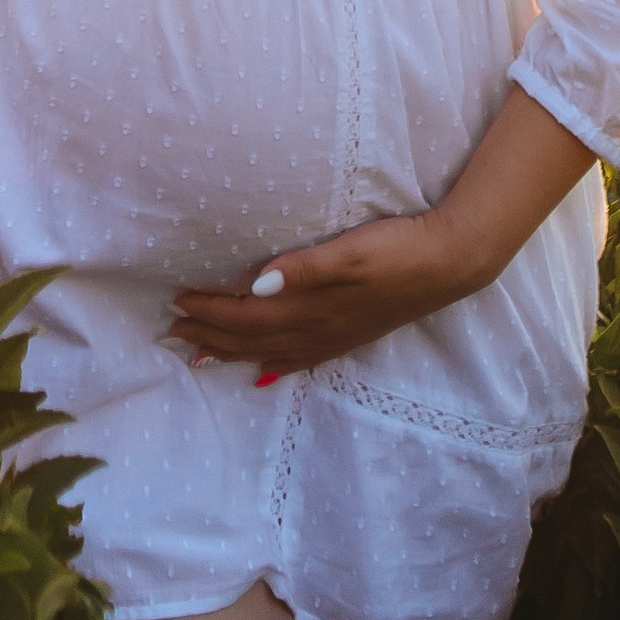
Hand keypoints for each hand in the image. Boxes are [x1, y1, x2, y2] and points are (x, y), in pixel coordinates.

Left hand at [169, 211, 480, 374]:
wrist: (447, 264)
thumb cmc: (394, 248)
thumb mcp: (347, 251)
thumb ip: (302, 269)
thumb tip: (254, 287)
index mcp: (311, 307)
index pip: (246, 316)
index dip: (210, 311)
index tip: (177, 299)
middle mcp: (317, 330)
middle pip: (251, 339)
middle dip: (210, 334)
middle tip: (173, 327)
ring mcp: (333, 338)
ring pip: (270, 353)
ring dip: (232, 352)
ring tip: (201, 353)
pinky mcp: (348, 336)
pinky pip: (298, 359)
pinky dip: (272, 364)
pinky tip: (263, 370)